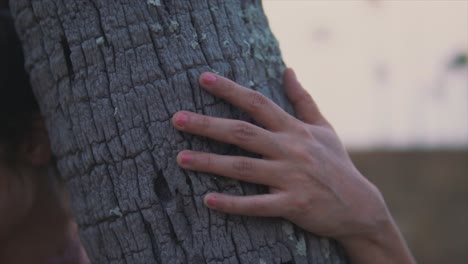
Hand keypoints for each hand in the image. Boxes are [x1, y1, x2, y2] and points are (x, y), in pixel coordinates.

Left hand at [172, 69, 414, 262]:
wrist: (360, 206)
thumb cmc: (336, 164)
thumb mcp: (323, 128)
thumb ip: (303, 100)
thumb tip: (288, 70)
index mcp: (295, 130)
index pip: (258, 103)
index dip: (230, 90)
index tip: (202, 79)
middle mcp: (291, 150)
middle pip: (242, 133)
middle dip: (207, 125)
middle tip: (177, 119)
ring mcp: (292, 178)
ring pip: (244, 168)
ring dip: (210, 163)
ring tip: (180, 159)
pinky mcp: (293, 205)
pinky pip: (258, 205)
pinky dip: (233, 204)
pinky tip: (208, 200)